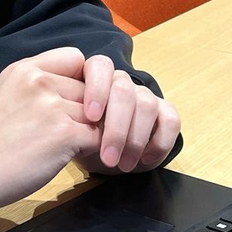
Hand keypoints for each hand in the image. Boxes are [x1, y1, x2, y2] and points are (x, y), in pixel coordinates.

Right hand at [0, 47, 104, 208]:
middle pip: (89, 89)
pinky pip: (98, 136)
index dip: (80, 78)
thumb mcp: (4, 91)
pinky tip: (71, 155)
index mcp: (25, 69)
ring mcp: (53, 107)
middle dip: (85, 110)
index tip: (70, 99)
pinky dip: (91, 149)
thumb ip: (33, 81)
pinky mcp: (64, 134)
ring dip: (89, 131)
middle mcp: (40, 81)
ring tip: (66, 145)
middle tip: (66, 129)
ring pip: (98, 114)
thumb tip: (66, 81)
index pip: (75, 57)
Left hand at [71, 53, 180, 174]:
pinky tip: (145, 159)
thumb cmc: (78, 139)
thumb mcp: (65, 128)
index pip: (99, 67)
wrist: (99, 159)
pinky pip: (171, 120)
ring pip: (146, 104)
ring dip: (135, 139)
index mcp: (95, 78)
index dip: (97, 89)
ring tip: (122, 164)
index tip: (90, 117)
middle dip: (116, 127)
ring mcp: (144, 96)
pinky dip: (159, 141)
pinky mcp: (165, 114)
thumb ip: (62, 113)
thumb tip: (59, 114)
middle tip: (108, 156)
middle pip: (124, 90)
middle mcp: (121, 83)